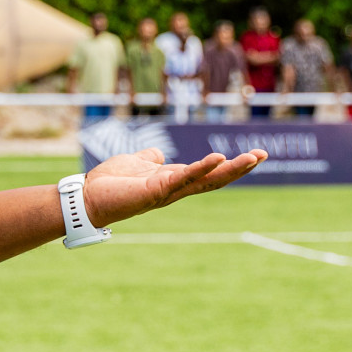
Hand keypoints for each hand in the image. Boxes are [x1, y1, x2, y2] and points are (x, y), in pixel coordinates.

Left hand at [84, 147, 266, 226]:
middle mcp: (175, 188)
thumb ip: (150, 159)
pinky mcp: (155, 190)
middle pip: (214, 178)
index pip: (208, 172)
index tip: (255, 154)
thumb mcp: (136, 164)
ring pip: (205, 180)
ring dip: (230, 169)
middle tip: (263, 154)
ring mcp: (167, 191)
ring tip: (252, 157)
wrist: (87, 198)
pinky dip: (201, 168)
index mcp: (173, 179)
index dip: (230, 164)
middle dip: (240, 167)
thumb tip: (159, 154)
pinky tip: (218, 158)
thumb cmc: (110, 183)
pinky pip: (182, 178)